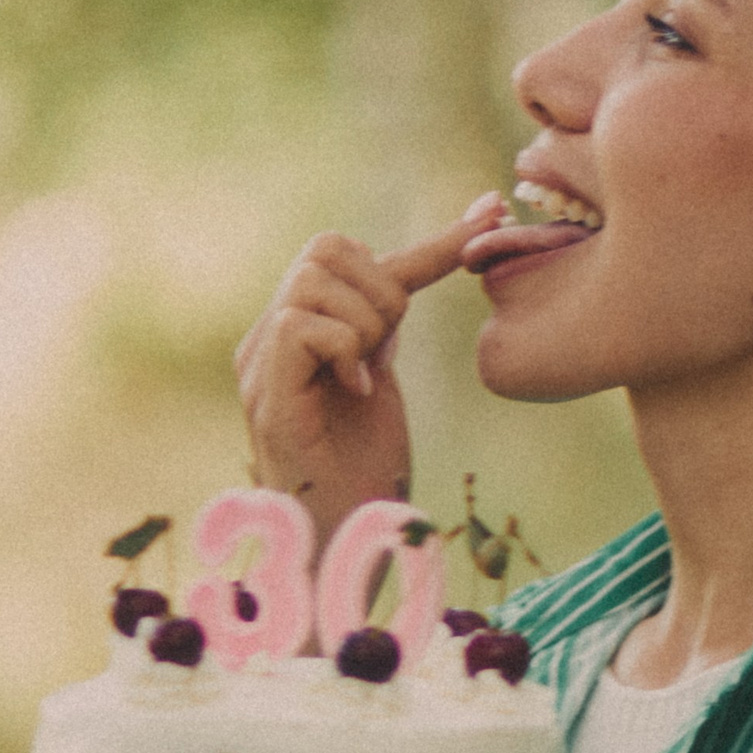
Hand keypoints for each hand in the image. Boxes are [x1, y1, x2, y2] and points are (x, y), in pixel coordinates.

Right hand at [234, 200, 504, 528]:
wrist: (344, 543)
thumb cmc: (363, 472)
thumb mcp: (383, 378)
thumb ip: (384, 322)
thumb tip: (434, 253)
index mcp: (295, 329)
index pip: (353, 254)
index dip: (431, 238)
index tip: (493, 210)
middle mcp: (267, 337)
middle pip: (326, 247)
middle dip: (382, 290)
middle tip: (387, 353)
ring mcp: (259, 364)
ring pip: (315, 282)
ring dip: (366, 325)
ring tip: (366, 379)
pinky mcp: (265, 394)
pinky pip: (302, 325)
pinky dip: (343, 350)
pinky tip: (356, 392)